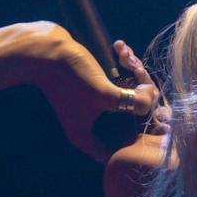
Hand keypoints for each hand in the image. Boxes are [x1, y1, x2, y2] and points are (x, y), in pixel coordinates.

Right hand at [34, 30, 163, 161]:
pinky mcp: (91, 83)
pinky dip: (122, 63)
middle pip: (128, 117)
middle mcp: (89, 122)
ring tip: (126, 55)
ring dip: (133, 71)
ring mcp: (90, 102)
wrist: (44, 48)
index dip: (138, 136)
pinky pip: (116, 77)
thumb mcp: (104, 93)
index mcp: (87, 136)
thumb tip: (152, 99)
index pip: (120, 148)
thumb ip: (134, 102)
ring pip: (126, 92)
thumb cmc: (70, 76)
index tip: (151, 117)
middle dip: (140, 94)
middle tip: (139, 74)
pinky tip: (120, 48)